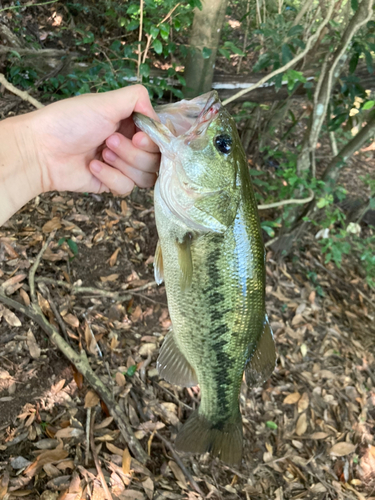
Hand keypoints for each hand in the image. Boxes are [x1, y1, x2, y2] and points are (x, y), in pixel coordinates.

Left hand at [29, 84, 159, 194]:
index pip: (160, 138)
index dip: (153, 141)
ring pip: (146, 176)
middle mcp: (130, 144)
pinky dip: (110, 176)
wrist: (42, 150)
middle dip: (132, 151)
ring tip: (101, 153)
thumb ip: (137, 98)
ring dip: (124, 164)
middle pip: (155, 159)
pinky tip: (92, 166)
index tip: (137, 136)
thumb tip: (156, 115)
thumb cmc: (69, 121)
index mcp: (131, 123)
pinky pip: (127, 187)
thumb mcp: (105, 101)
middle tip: (109, 140)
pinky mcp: (111, 183)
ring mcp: (122, 166)